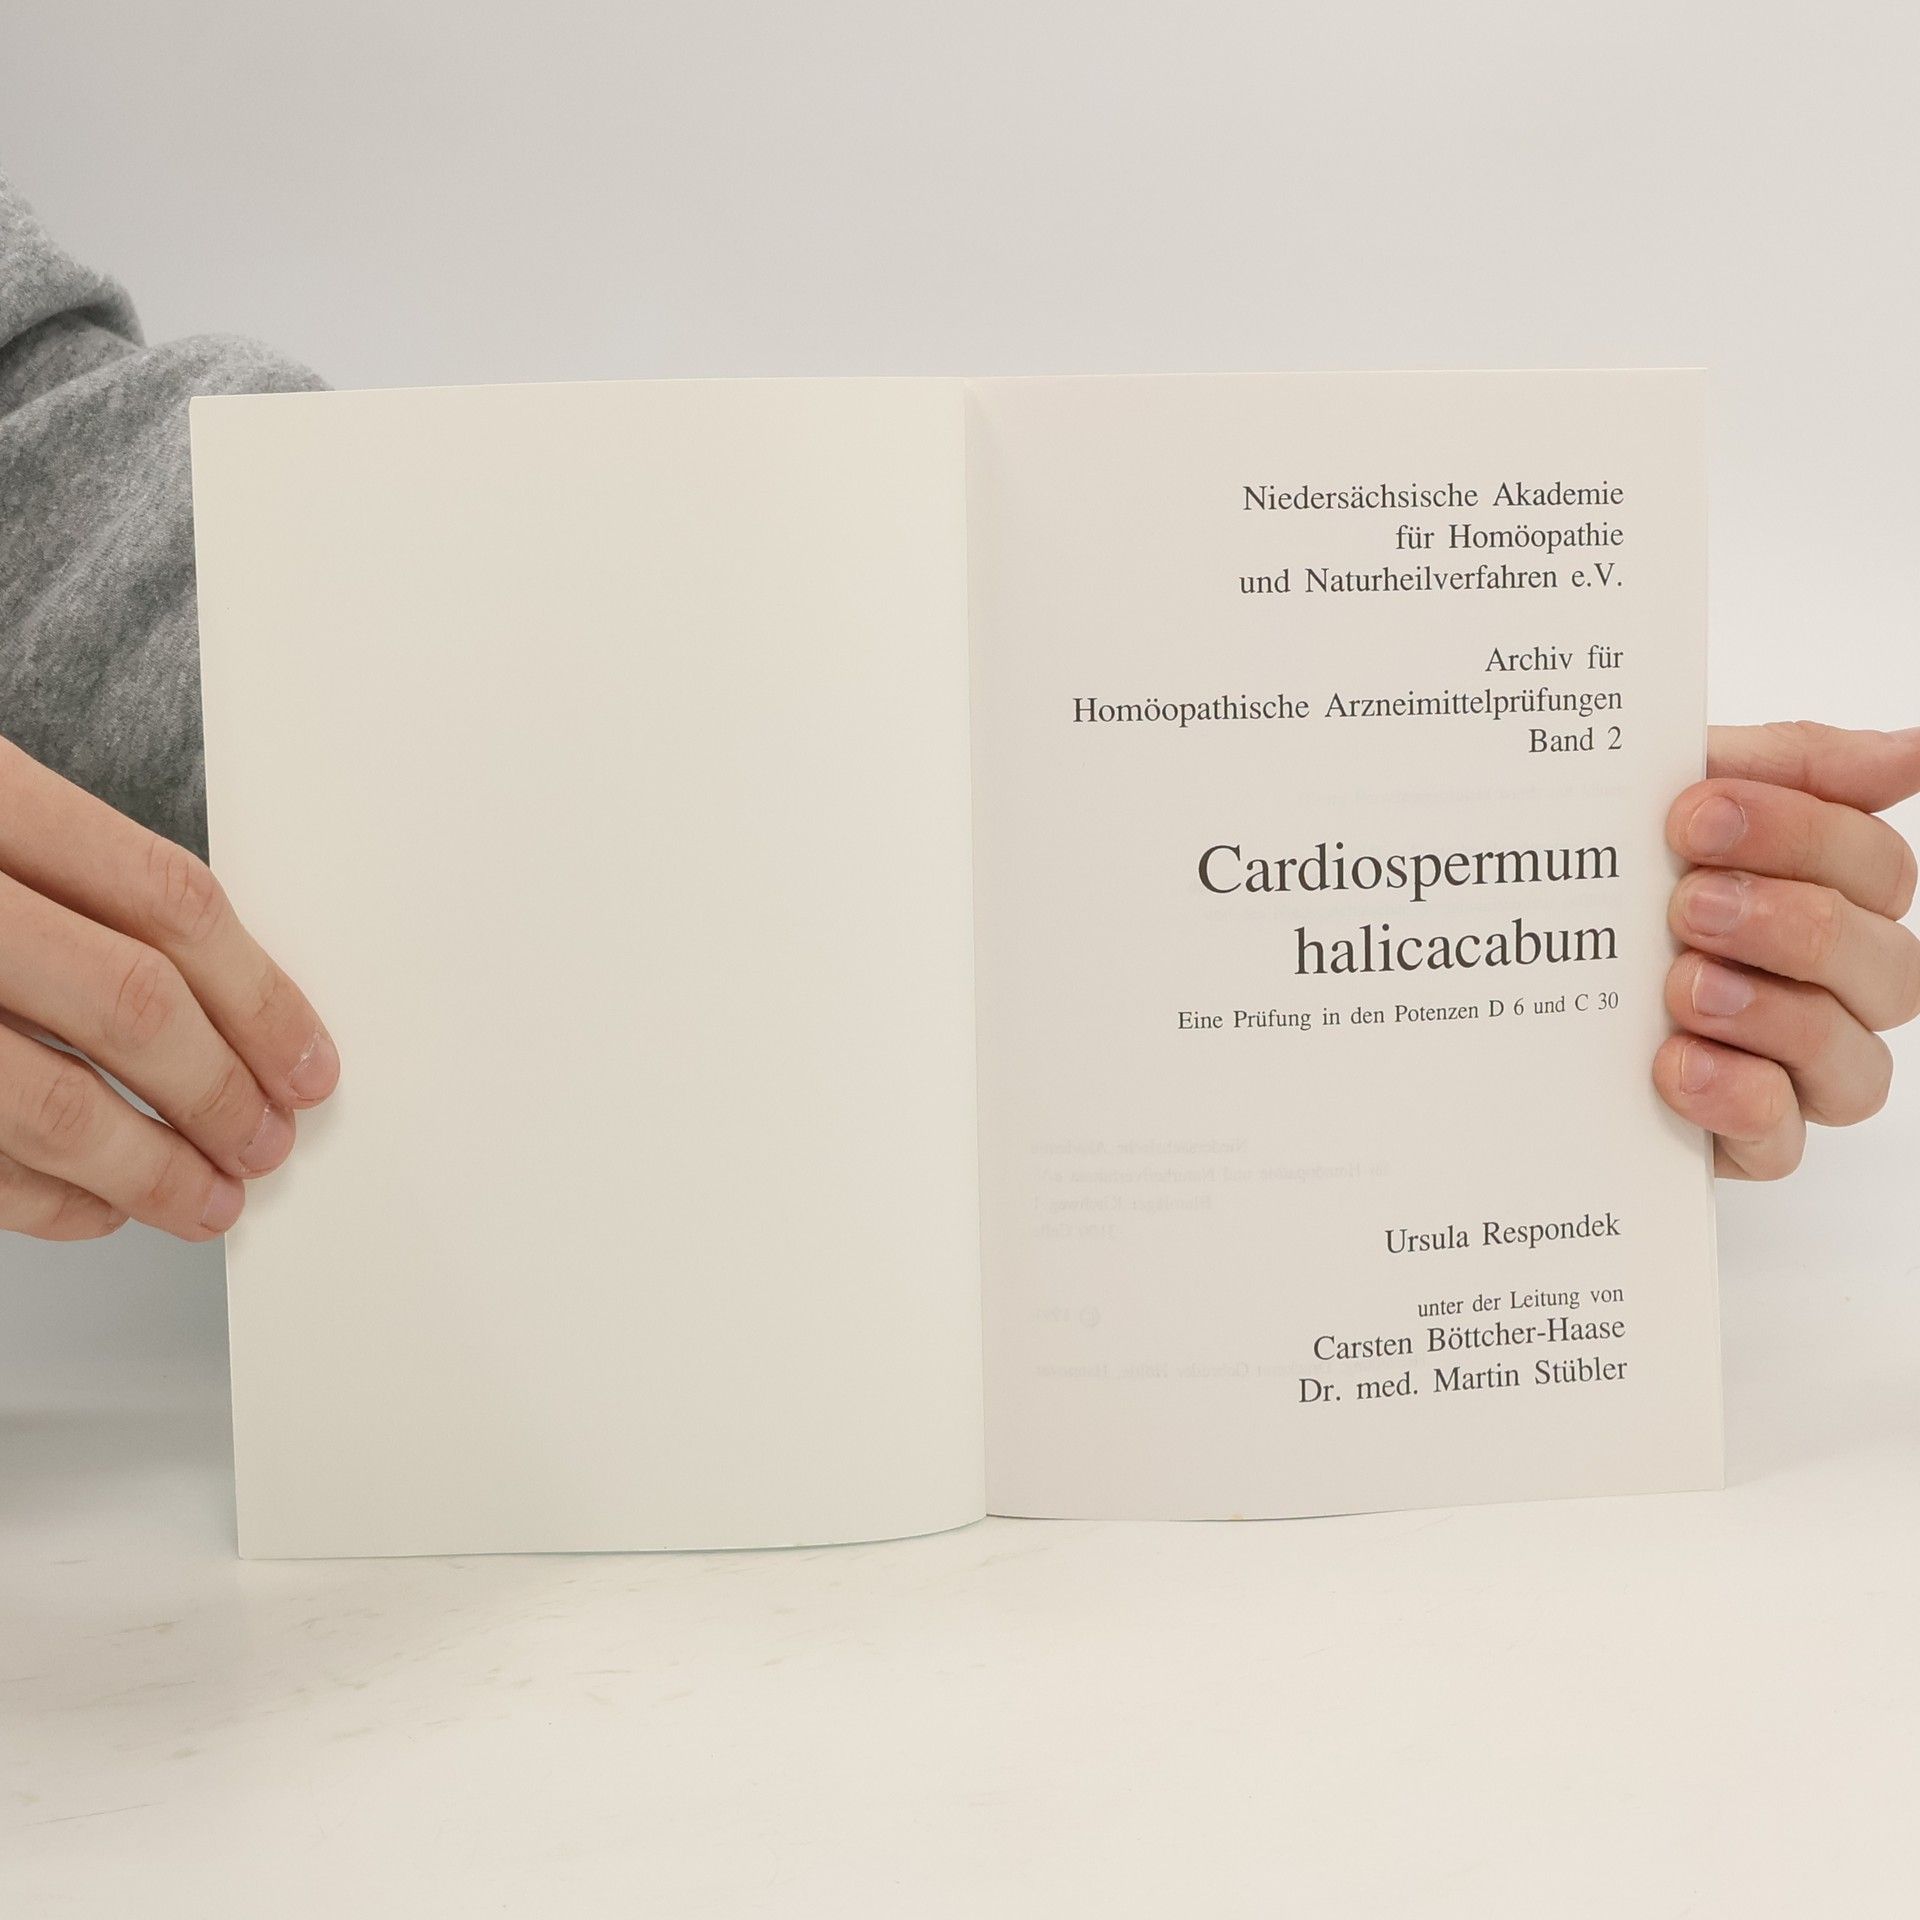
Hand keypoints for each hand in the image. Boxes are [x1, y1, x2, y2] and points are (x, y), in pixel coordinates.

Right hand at [0, 737, 337, 1240]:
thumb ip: (75, 880)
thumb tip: (227, 998)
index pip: (169, 902)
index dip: (262, 997)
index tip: (308, 1064)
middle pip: (129, 1004)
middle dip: (221, 1092)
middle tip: (268, 1142)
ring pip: (45, 1100)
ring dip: (147, 1168)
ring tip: (208, 1198)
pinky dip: (43, 1199)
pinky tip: (96, 1207)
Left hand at [1655, 721, 1919, 1177]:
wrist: (1510, 979)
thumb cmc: (1618, 879)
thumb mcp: (1676, 798)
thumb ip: (1788, 766)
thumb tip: (1909, 751)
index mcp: (1833, 896)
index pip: (1876, 866)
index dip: (1798, 833)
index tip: (1693, 813)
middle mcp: (1836, 987)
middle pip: (1886, 964)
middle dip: (1789, 924)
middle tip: (1688, 904)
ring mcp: (1798, 1071)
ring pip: (1855, 1061)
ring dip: (1771, 1015)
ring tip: (1683, 986)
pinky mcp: (1746, 1138)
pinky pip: (1783, 1141)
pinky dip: (1738, 1101)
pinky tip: (1677, 1063)